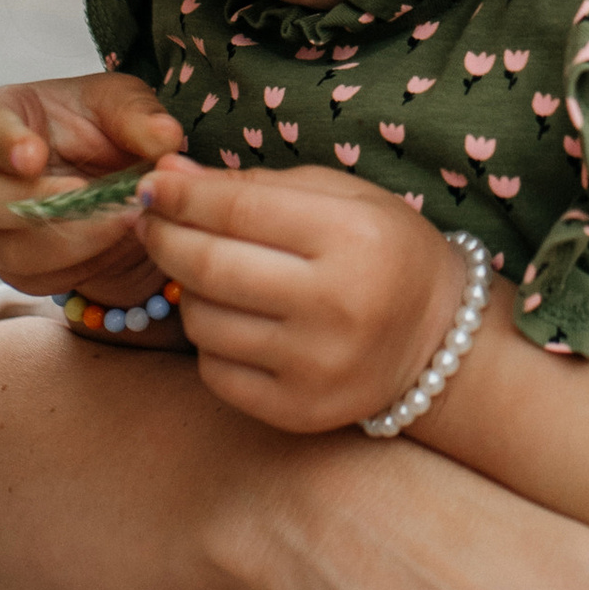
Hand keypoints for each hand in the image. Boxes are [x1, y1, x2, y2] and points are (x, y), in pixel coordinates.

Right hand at [0, 74, 183, 300]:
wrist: (112, 183)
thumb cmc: (103, 128)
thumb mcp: (125, 106)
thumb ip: (139, 115)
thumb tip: (165, 137)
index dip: (4, 143)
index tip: (33, 156)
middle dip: (37, 200)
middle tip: (89, 195)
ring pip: (9, 247)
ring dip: (71, 239)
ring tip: (123, 220)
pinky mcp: (15, 266)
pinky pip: (37, 278)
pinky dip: (79, 265)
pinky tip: (114, 244)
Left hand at [139, 156, 469, 432]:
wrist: (438, 338)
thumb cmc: (383, 251)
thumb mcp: (340, 198)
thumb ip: (254, 185)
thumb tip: (167, 179)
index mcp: (354, 238)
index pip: (238, 211)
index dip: (182, 196)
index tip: (151, 185)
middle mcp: (336, 306)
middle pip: (211, 267)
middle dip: (165, 238)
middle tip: (150, 222)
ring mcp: (316, 366)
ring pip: (204, 322)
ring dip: (187, 290)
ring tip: (206, 272)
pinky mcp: (299, 410)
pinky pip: (215, 371)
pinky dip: (209, 340)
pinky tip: (232, 319)